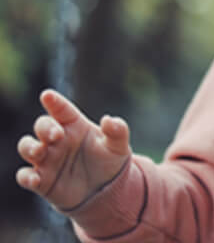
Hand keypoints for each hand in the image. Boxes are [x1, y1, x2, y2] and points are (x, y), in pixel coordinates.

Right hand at [16, 89, 131, 211]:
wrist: (104, 188)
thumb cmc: (108, 160)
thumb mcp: (118, 146)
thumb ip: (117, 131)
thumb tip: (109, 120)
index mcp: (74, 125)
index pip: (62, 109)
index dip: (54, 101)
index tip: (47, 95)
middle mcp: (57, 139)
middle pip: (42, 125)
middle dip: (45, 127)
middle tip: (56, 135)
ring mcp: (47, 159)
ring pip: (27, 147)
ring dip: (30, 147)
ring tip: (39, 151)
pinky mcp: (41, 180)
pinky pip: (25, 176)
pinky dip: (26, 177)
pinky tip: (34, 179)